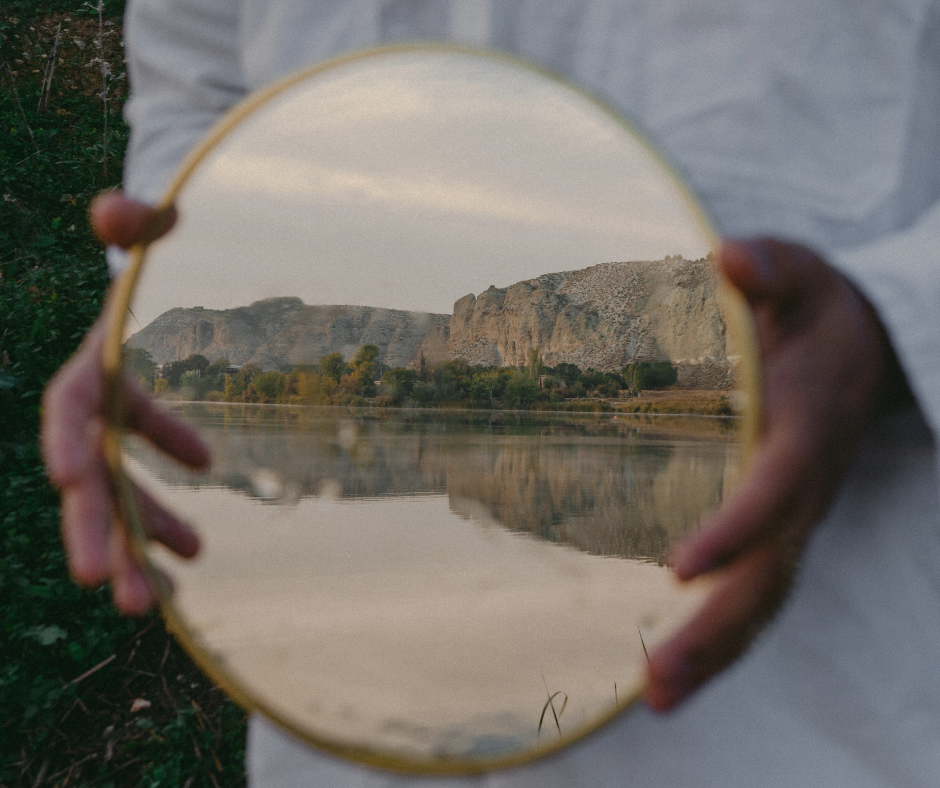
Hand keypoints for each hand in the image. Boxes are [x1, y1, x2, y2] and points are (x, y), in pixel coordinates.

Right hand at [41, 191, 206, 613]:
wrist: (145, 270)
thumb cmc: (148, 246)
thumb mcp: (147, 227)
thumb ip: (134, 220)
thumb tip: (114, 210)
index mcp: (89, 363)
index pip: (70, 406)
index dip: (70, 440)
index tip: (75, 480)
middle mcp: (93, 406)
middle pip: (91, 478)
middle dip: (101, 532)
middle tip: (121, 593)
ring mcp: (113, 426)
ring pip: (120, 498)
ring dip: (139, 546)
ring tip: (168, 602)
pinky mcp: (135, 434)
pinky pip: (147, 482)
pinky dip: (168, 514)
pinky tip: (194, 551)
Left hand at [645, 238, 912, 710]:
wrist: (867, 349)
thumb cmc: (822, 312)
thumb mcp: (803, 273)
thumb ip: (773, 267)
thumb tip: (731, 256)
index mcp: (806, 428)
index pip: (774, 489)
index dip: (736, 528)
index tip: (681, 564)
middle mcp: (804, 488)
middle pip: (768, 574)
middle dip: (716, 631)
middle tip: (655, 682)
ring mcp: (794, 517)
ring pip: (764, 599)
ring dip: (715, 653)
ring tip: (656, 697)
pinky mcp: (778, 528)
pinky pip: (756, 591)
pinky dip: (721, 637)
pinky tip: (677, 669)